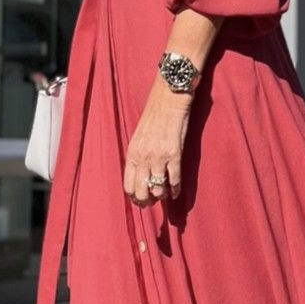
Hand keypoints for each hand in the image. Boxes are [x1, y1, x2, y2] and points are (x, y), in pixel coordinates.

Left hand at [124, 82, 192, 206]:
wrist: (168, 101)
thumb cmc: (154, 117)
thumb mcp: (138, 137)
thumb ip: (138, 156)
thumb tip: (140, 174)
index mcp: (132, 154)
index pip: (128, 184)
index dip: (134, 197)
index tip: (140, 200)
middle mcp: (143, 158)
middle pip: (141, 191)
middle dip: (147, 201)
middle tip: (152, 203)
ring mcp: (159, 157)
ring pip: (158, 188)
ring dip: (162, 195)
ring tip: (164, 194)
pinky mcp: (174, 155)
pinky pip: (174, 179)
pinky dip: (176, 189)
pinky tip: (176, 193)